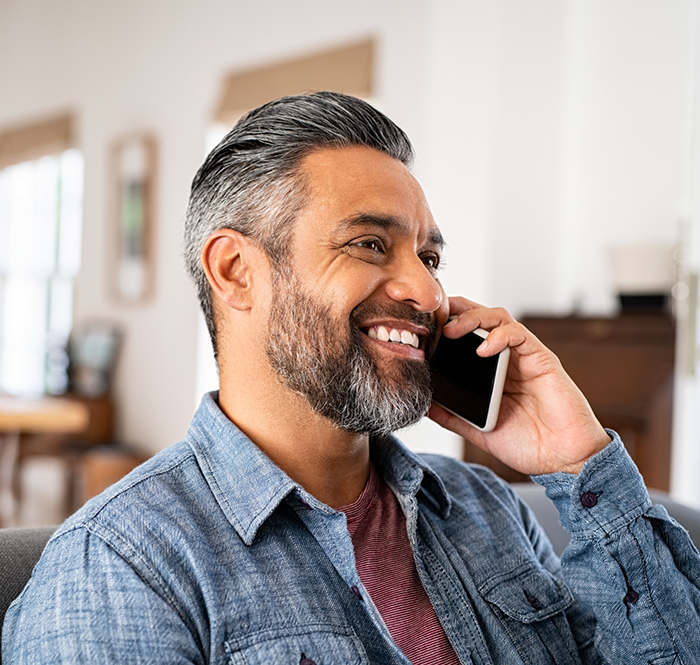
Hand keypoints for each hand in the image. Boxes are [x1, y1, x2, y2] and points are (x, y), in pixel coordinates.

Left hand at [428, 297, 610, 474]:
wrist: (563, 461)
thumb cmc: (528, 444)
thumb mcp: (478, 430)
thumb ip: (453, 416)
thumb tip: (424, 404)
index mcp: (489, 371)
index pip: (465, 336)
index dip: (444, 326)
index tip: (420, 329)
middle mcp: (506, 358)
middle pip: (478, 318)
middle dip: (454, 312)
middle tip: (433, 320)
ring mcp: (523, 356)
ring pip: (498, 317)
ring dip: (472, 317)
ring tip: (452, 330)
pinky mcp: (542, 359)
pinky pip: (519, 335)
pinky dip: (500, 335)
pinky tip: (484, 348)